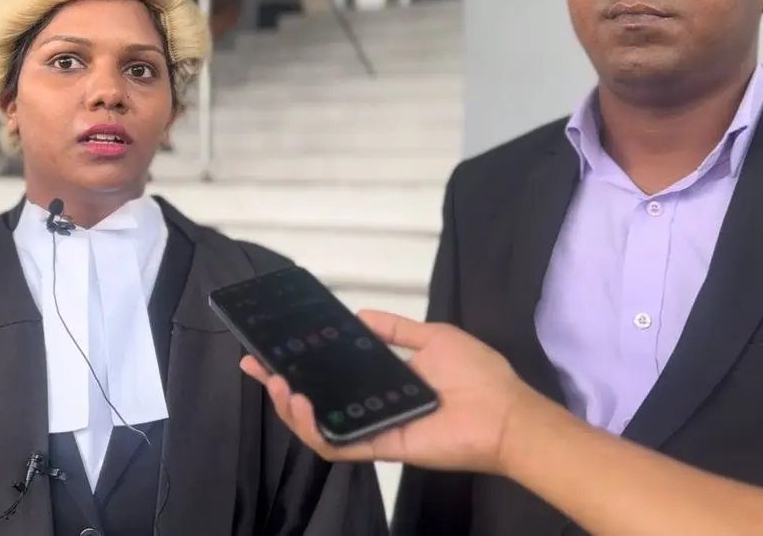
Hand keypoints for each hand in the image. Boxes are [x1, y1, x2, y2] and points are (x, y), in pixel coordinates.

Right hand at [240, 310, 542, 474]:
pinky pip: (337, 446)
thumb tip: (359, 314)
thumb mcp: (432, 337)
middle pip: (312, 404)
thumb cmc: (478, 374)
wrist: (506, 414)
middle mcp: (369, 408)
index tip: (270, 350)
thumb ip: (395, 329)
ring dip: (288, 408)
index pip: (329, 377)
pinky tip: (300, 403)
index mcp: (379, 383)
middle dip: (277, 387)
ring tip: (277, 384)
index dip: (297, 364)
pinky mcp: (379, 447)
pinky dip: (312, 428)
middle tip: (257, 367)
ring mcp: (371, 430)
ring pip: (315, 427)